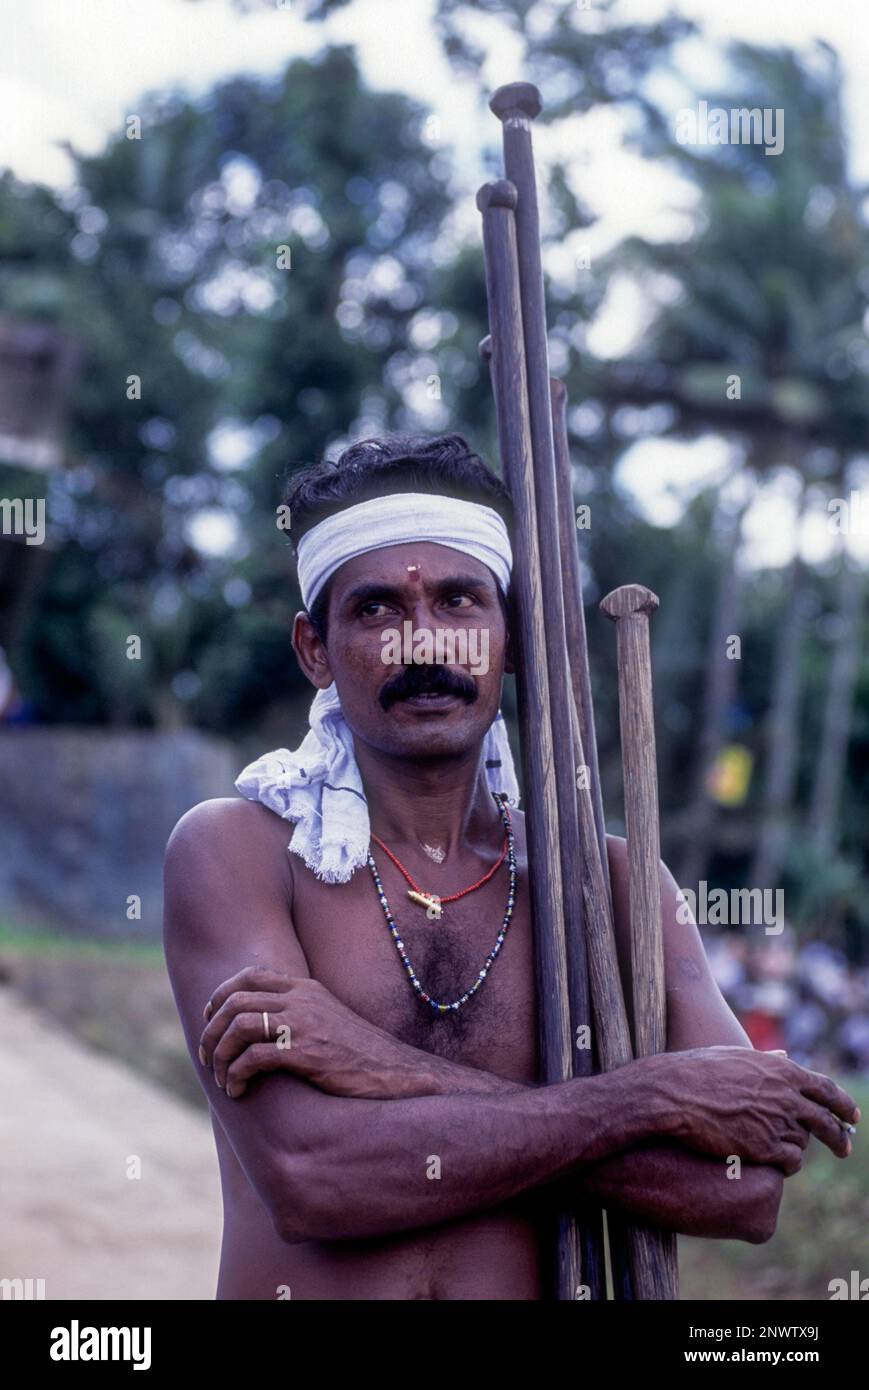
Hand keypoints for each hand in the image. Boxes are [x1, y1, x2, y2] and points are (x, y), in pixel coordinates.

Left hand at [198, 965, 435, 1099]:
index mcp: (306, 988)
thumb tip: (266, 1021)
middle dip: (211, 1029)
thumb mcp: (330, 1017)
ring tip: (220, 1078)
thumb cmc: (360, 1053)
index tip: (210, 1018)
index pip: (250, 975)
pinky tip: (238, 1090)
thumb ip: (300, 1010)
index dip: (221, 994)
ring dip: (219, 1054)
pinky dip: (236, 1074)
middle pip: (236, 1000)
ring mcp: (304, 1025)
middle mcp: (302, 1000)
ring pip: (239, 1025)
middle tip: (207, 1056)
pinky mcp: (306, 1053)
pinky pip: (253, 1057)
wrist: (396, 1072)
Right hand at [646, 1045, 859, 1173]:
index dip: (842, 1104)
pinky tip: (777, 1162)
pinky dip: (787, 1163)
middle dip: (840, 1137)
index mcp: (783, 1071)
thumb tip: (785, 1056)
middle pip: (826, 1121)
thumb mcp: (737, 1056)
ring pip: (803, 1142)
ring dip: (798, 1146)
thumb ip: (766, 1061)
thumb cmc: (698, 1070)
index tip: (851, 1116)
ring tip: (784, 1148)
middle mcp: (786, 1096)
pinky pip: (790, 1161)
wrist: (674, 1093)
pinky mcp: (764, 1148)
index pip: (826, 1090)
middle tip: (845, 1147)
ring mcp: (777, 1123)